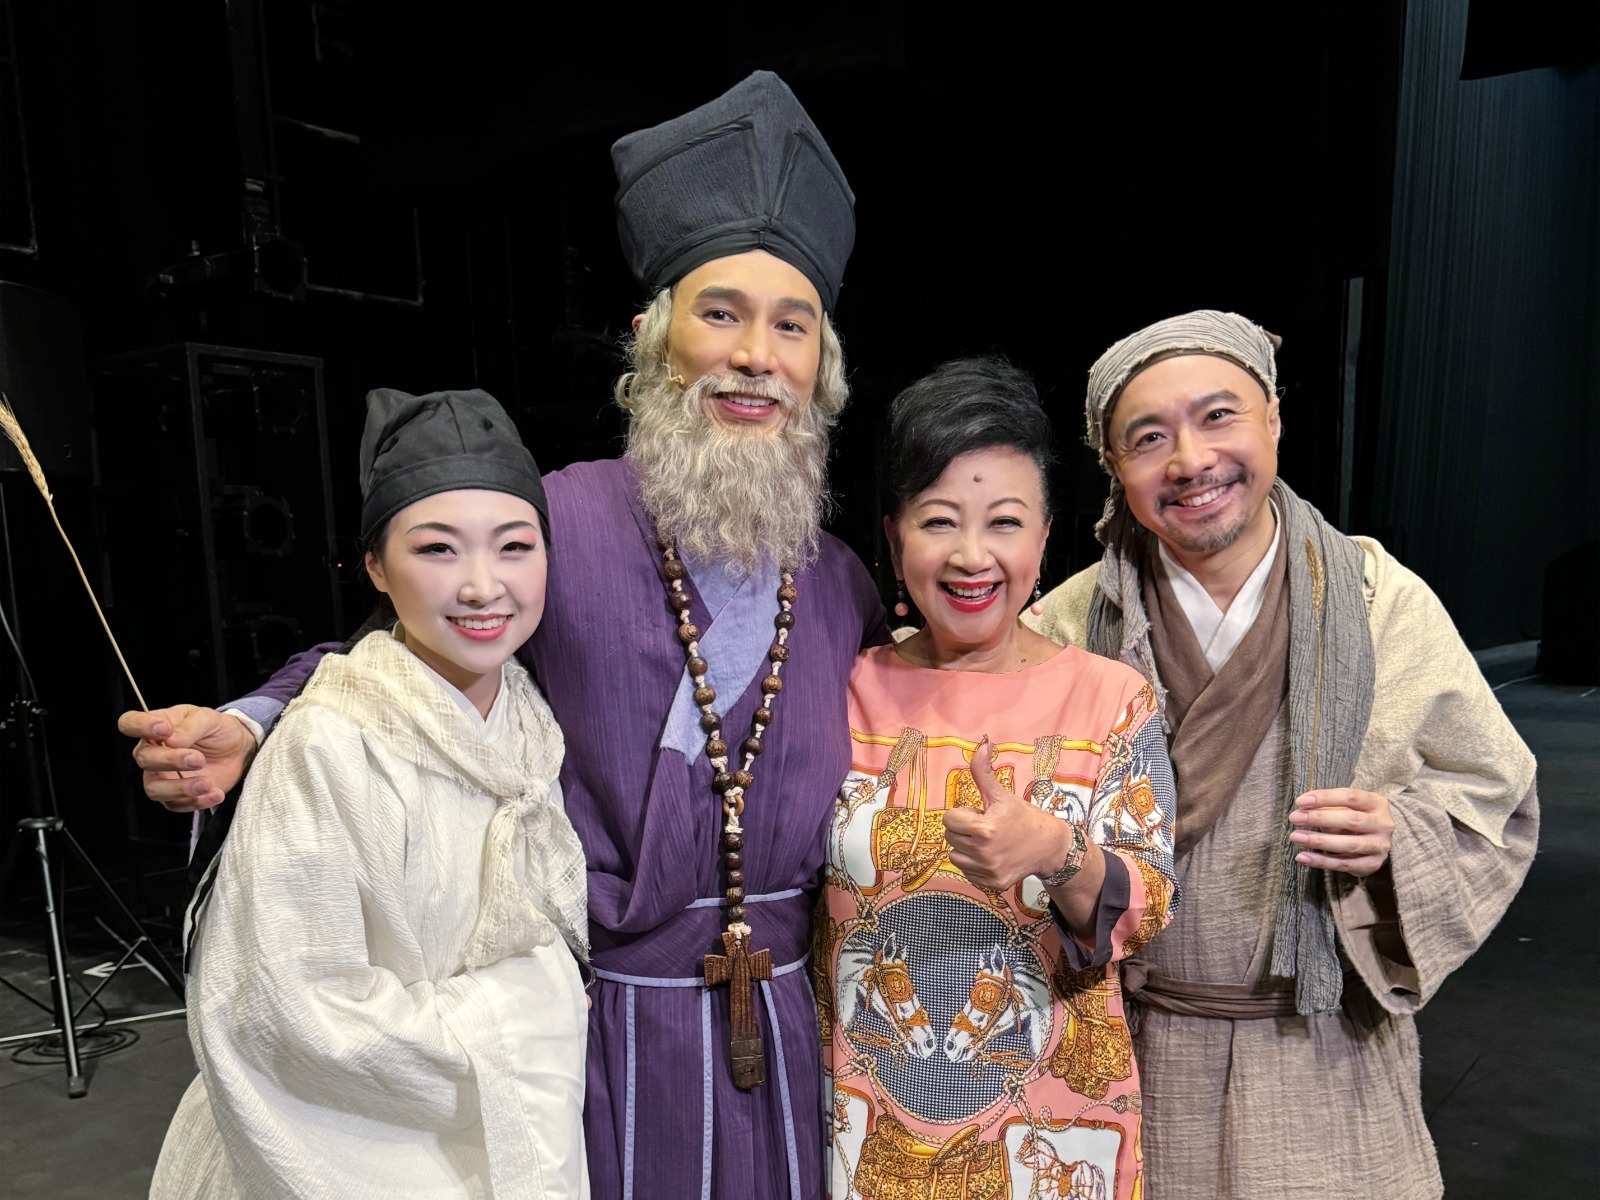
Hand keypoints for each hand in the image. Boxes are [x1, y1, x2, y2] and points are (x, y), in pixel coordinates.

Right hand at [117, 705, 255, 811]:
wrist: (238, 751)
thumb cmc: (217, 730)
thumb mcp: (209, 719)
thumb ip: (190, 726)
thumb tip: (171, 740)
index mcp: (155, 727)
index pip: (130, 723)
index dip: (140, 726)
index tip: (164, 729)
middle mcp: (153, 752)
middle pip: (144, 759)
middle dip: (170, 760)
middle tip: (198, 759)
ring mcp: (162, 776)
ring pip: (154, 788)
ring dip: (180, 788)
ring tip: (207, 782)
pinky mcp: (176, 796)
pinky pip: (176, 805)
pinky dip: (196, 802)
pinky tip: (215, 793)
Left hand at [942, 737, 1068, 890]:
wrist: (1049, 847)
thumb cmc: (1023, 817)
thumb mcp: (1003, 795)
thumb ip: (984, 773)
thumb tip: (980, 746)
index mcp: (985, 829)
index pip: (949, 819)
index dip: (963, 813)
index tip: (980, 813)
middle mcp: (985, 853)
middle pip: (950, 837)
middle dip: (963, 829)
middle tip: (986, 826)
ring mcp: (988, 871)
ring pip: (955, 856)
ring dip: (965, 848)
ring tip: (987, 841)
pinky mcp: (992, 884)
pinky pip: (966, 872)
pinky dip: (974, 864)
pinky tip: (991, 855)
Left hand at [1289, 787, 1393, 877]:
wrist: (1377, 840)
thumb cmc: (1355, 816)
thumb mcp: (1347, 806)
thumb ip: (1328, 806)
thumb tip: (1304, 808)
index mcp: (1377, 803)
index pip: (1351, 797)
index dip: (1325, 798)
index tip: (1301, 801)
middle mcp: (1383, 825)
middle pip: (1351, 820)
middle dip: (1320, 819)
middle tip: (1295, 818)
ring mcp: (1379, 846)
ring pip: (1348, 845)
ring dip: (1319, 841)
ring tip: (1296, 837)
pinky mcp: (1372, 864)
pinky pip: (1344, 864)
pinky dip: (1322, 861)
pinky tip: (1303, 857)